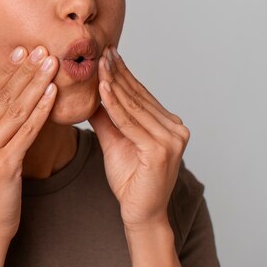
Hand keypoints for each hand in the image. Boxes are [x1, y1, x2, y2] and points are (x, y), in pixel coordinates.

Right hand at [0, 45, 58, 241]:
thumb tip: (1, 98)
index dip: (8, 72)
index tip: (23, 51)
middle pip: (1, 98)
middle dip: (24, 72)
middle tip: (42, 50)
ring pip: (15, 111)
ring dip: (35, 85)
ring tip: (50, 65)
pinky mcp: (2, 166)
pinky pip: (26, 132)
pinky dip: (40, 111)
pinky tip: (51, 94)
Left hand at [88, 46, 190, 230]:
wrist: (140, 214)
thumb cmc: (130, 180)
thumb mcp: (114, 141)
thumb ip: (107, 117)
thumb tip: (91, 94)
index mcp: (168, 125)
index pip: (141, 94)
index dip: (123, 74)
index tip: (107, 54)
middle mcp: (175, 129)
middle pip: (138, 96)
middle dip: (118, 72)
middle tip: (101, 51)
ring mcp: (171, 140)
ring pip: (134, 106)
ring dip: (114, 83)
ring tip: (99, 64)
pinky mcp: (160, 151)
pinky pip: (130, 123)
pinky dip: (114, 105)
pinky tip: (103, 88)